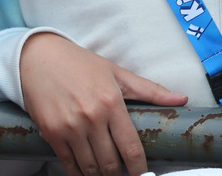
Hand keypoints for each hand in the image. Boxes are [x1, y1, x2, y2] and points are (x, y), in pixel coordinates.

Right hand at [19, 33, 187, 175]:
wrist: (40, 58)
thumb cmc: (82, 64)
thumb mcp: (118, 73)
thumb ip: (150, 90)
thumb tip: (182, 99)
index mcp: (111, 102)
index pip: (130, 146)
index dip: (138, 167)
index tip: (143, 175)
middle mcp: (90, 118)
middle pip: (109, 162)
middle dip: (119, 174)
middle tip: (125, 175)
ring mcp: (68, 128)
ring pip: (89, 167)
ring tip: (108, 174)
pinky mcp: (50, 134)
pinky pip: (68, 164)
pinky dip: (78, 173)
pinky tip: (86, 173)